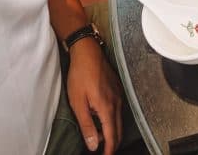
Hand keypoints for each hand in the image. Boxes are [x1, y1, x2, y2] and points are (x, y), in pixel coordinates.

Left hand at [67, 39, 122, 153]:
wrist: (87, 51)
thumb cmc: (80, 74)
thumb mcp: (78, 102)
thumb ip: (87, 125)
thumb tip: (93, 145)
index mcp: (107, 108)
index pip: (112, 137)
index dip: (110, 150)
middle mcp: (117, 103)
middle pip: (118, 130)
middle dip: (111, 143)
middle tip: (102, 149)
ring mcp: (119, 94)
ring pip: (119, 120)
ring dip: (111, 130)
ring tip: (97, 133)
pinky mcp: (117, 88)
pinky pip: (118, 109)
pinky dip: (111, 118)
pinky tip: (100, 115)